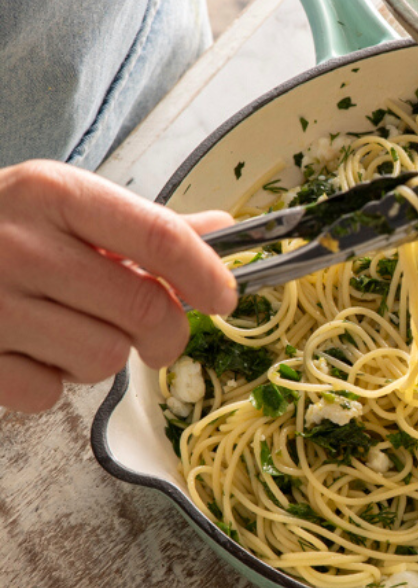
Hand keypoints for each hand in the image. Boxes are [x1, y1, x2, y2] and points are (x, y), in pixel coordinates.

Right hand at [0, 160, 236, 412]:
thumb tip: (224, 230)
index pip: (160, 238)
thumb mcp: (61, 206)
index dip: (208, 275)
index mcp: (53, 193)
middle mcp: (19, 244)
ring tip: (67, 327)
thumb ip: (142, 226)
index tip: (226, 299)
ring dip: (102, 355)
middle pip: (144, 310)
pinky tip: (25, 348)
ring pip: (104, 358)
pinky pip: (49, 394)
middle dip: (167, 332)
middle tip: (159, 334)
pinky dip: (49, 382)